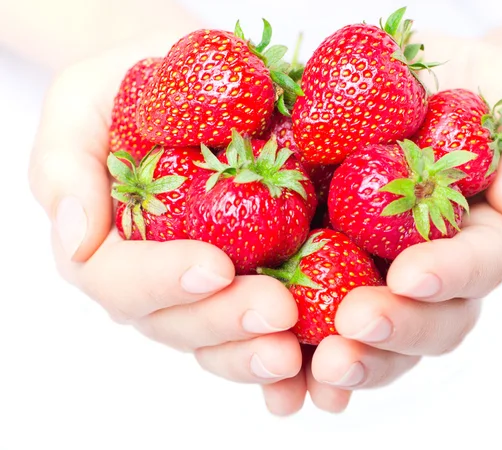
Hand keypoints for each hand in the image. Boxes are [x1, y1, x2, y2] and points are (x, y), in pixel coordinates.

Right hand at [28, 36, 302, 386]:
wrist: (199, 79)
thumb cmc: (138, 84)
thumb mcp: (83, 103)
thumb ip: (66, 167)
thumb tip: (73, 240)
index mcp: (109, 243)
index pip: (120, 280)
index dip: (162, 281)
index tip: (214, 266)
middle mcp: (156, 279)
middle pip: (178, 322)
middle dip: (226, 321)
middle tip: (277, 311)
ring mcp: (208, 288)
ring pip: (223, 340)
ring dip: (259, 352)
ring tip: (300, 352)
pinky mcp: (258, 279)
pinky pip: (268, 329)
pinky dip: (295, 355)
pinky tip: (320, 358)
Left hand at [261, 36, 501, 414]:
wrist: (395, 85)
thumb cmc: (451, 80)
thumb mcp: (497, 81)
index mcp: (478, 230)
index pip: (479, 262)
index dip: (450, 273)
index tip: (410, 275)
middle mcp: (433, 270)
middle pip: (434, 322)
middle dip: (398, 330)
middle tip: (354, 326)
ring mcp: (381, 280)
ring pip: (382, 343)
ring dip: (355, 362)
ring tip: (320, 368)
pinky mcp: (328, 278)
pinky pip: (320, 330)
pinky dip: (305, 364)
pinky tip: (284, 382)